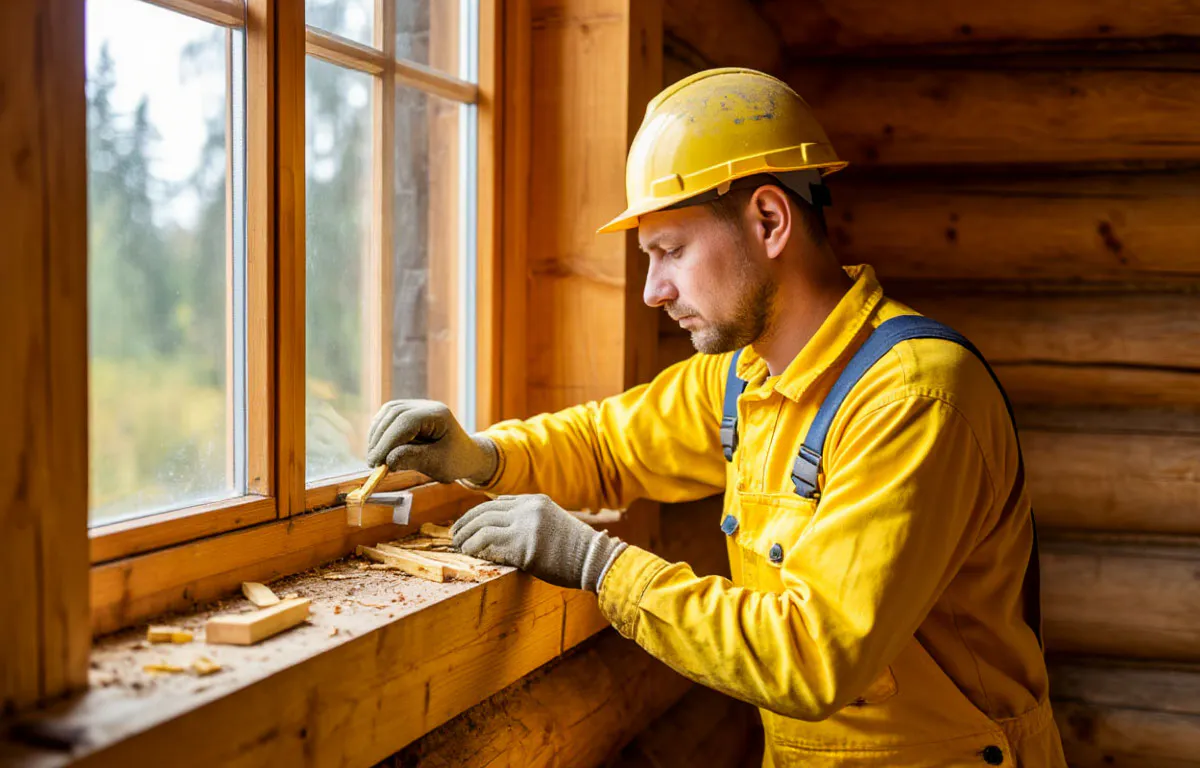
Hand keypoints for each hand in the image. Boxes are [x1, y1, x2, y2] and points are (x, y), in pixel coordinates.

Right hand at [365, 399, 497, 483]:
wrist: (466, 454)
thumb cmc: (455, 460)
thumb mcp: (438, 464)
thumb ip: (413, 459)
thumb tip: (387, 460)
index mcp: (438, 415)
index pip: (406, 422)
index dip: (387, 442)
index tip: (377, 463)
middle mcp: (427, 405)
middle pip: (394, 414)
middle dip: (380, 440)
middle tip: (372, 463)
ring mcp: (417, 406)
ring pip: (388, 413)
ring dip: (377, 435)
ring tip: (375, 458)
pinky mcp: (408, 412)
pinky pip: (388, 417)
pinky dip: (380, 432)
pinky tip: (378, 449)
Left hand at [451, 494, 627, 592]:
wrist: (594, 560)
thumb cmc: (573, 548)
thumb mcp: (552, 522)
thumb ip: (528, 519)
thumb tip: (502, 527)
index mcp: (534, 500)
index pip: (496, 503)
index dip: (476, 514)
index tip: (466, 525)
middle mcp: (528, 509)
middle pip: (485, 511)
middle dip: (465, 523)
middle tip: (454, 535)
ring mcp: (526, 527)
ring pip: (483, 526)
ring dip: (466, 537)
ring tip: (458, 546)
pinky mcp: (524, 547)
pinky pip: (489, 544)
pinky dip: (475, 548)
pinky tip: (470, 554)